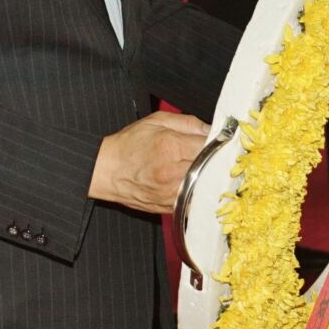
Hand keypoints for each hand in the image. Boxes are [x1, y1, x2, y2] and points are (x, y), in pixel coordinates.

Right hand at [88, 110, 208, 213]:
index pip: (210, 146)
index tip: (222, 142)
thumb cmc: (129, 144)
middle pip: (213, 168)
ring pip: (207, 188)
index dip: (219, 144)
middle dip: (218, 161)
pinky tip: (198, 185)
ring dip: (212, 179)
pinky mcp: (170, 207)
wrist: (106, 170)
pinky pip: (195, 201)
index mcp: (171, 146)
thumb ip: (188, 122)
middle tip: (220, 156)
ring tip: (209, 170)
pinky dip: (200, 193)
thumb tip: (212, 129)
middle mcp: (173, 172)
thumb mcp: (156, 121)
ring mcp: (172, 192)